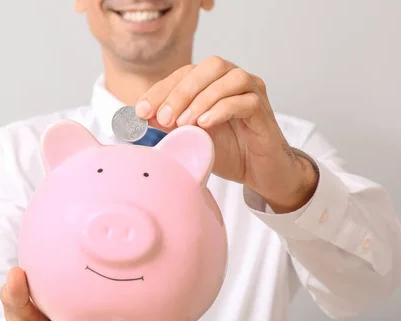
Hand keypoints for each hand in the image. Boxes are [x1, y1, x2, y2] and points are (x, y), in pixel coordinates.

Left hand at [135, 56, 318, 212]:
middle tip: (163, 117)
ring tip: (184, 123)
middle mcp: (233, 80)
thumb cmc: (227, 152)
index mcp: (213, 82)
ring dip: (201, 99)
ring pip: (229, 78)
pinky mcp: (263, 111)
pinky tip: (205, 125)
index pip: (185, 73)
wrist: (260, 173)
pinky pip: (245, 100)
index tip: (141, 111)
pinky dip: (221, 110)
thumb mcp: (190, 138)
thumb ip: (168, 126)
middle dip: (181, 90)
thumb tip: (137, 121)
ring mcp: (252, 92)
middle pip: (209, 67)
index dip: (161, 89)